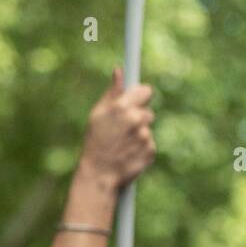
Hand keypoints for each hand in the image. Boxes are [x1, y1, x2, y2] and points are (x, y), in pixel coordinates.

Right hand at [76, 67, 155, 189]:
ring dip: (138, 136)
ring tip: (122, 146)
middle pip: (147, 112)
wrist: (98, 176)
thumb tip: (120, 70)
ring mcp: (144, 136)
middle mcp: (135, 120)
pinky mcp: (150, 151)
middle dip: (137, 119)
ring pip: (147, 130)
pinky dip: (140, 150)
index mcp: (122, 107)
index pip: (146, 91)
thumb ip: (112, 92)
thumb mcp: (97, 115)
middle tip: (122, 131)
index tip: (135, 102)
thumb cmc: (95, 143)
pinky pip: (149, 145)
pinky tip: (128, 155)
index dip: (140, 97)